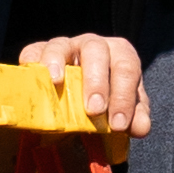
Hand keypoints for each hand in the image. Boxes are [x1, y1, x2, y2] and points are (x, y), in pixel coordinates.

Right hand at [21, 31, 146, 135]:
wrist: (78, 100)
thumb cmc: (106, 101)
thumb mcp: (123, 110)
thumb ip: (133, 118)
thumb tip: (141, 127)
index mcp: (120, 55)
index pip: (127, 68)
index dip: (124, 96)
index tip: (118, 124)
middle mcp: (94, 45)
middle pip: (96, 51)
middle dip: (96, 81)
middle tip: (94, 110)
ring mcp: (65, 46)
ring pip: (61, 45)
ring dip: (58, 63)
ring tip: (57, 83)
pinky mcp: (39, 52)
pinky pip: (33, 52)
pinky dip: (33, 62)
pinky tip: (35, 79)